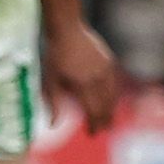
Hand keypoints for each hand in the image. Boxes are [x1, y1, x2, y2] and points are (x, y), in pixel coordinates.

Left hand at [41, 17, 122, 133]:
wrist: (67, 29)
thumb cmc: (54, 56)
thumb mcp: (49, 81)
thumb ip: (54, 104)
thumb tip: (53, 126)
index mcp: (82, 86)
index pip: (92, 111)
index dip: (94, 124)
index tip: (93, 134)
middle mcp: (97, 79)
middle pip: (105, 105)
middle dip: (104, 119)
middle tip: (103, 130)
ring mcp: (105, 69)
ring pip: (112, 94)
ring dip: (111, 108)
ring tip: (109, 119)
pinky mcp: (109, 61)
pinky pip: (114, 82)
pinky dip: (113, 94)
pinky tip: (111, 99)